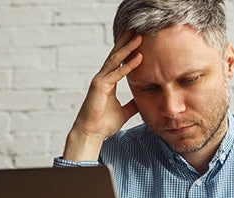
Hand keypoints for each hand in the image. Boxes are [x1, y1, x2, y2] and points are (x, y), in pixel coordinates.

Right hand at [62, 33, 143, 161]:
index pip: (118, 61)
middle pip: (116, 55)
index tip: (137, 39)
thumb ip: (132, 104)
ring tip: (139, 37)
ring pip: (115, 60)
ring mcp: (100, 80)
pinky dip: (128, 66)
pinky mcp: (99, 86)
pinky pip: (116, 74)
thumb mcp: (124, 112)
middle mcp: (102, 78)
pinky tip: (138, 57)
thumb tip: (143, 101)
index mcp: (107, 82)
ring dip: (128, 48)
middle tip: (138, 29)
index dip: (127, 49)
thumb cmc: (104, 124)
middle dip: (127, 42)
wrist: (91, 134)